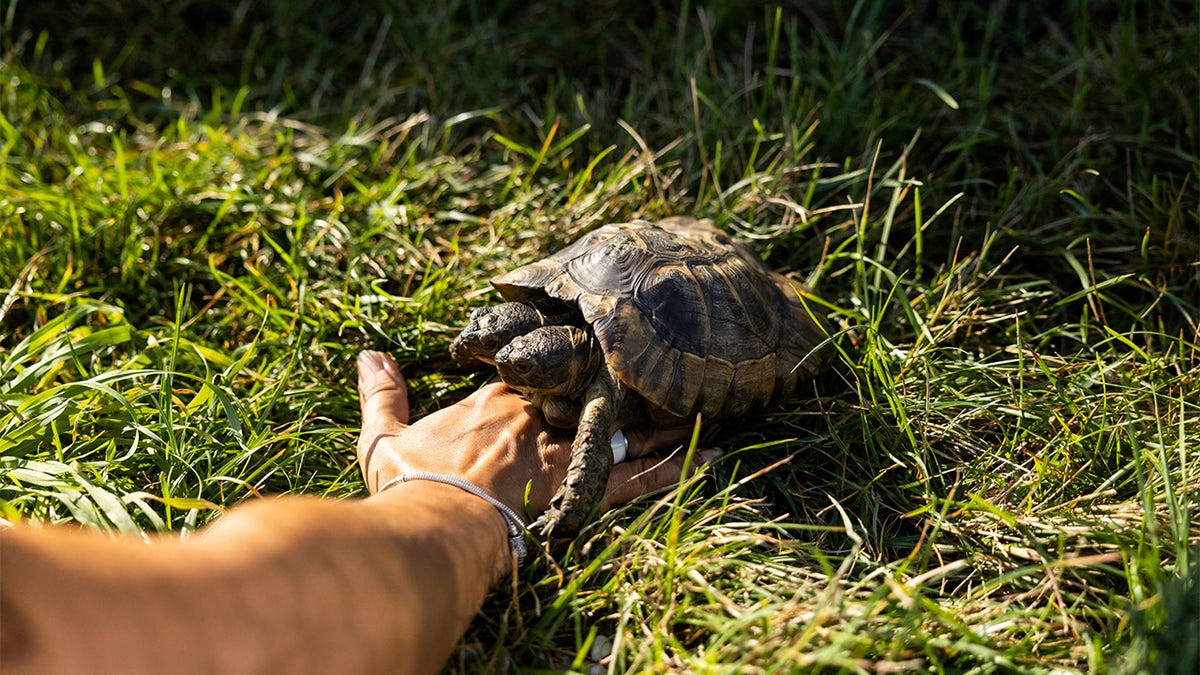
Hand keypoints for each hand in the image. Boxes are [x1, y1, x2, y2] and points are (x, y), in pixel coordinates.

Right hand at [356, 350, 716, 519]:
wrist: (437, 524)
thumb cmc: (409, 485)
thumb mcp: (383, 437)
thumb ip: (381, 394)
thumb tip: (368, 355)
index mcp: (495, 400)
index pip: (533, 373)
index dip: (550, 369)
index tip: (565, 363)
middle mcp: (538, 413)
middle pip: (586, 391)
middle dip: (614, 385)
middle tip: (646, 375)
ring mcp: (566, 445)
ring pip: (622, 425)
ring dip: (657, 416)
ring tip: (697, 403)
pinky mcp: (587, 484)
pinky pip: (642, 474)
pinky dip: (676, 463)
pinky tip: (710, 452)